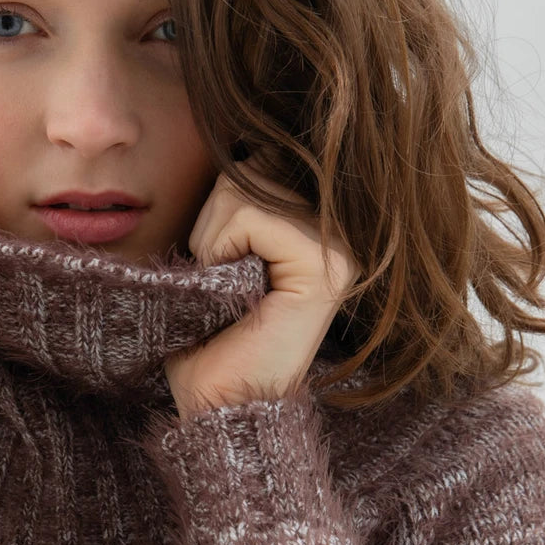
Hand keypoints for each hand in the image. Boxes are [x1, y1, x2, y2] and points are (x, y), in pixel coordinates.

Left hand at [164, 159, 361, 417]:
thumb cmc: (205, 340)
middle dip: (211, 220)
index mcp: (315, 222)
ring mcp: (339, 246)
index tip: (221, 265)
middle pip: (247, 164)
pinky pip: (249, 215)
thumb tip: (215, 136)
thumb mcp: (214, 254)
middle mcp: (338, 228)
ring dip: (211, 238)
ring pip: (242, 185)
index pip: (253, 159)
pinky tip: (236, 294)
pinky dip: (219, 251)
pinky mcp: (326, 266)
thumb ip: (230, 201)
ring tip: (227, 290)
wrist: (218, 407)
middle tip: (220, 281)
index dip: (217, 207)